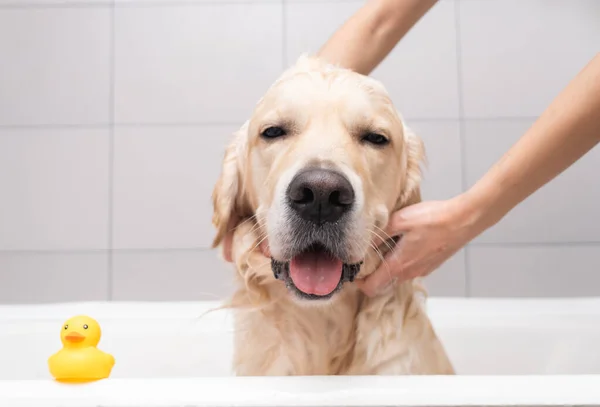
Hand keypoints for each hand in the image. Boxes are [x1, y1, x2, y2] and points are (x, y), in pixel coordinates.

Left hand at [356, 195, 475, 296]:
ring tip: (384, 245)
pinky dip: (402, 261)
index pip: (372, 287)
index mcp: (399, 264)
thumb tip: (363, 242)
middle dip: (372, 273)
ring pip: (398, 275)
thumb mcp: (400, 220)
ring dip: (388, 266)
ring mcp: (422, 270)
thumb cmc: (434, 219)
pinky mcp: (431, 264)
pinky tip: (403, 243)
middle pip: (384, 283)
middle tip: (365, 256)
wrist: (464, 220)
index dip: (359, 283)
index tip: (352, 271)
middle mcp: (410, 273)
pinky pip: (410, 268)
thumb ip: (380, 232)